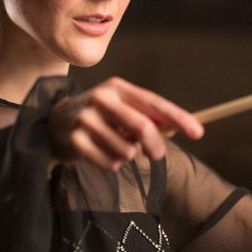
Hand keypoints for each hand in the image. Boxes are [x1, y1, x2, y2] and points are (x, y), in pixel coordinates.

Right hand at [47, 77, 203, 170]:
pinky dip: (112, 165)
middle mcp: (100, 98)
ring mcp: (85, 119)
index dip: (178, 118)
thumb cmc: (99, 116)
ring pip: (127, 151)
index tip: (198, 132)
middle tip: (156, 155)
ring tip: (115, 147)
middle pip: (142, 128)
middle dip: (156, 147)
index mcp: (117, 87)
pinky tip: (100, 153)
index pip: (154, 103)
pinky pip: (110, 164)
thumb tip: (179, 127)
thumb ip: (148, 116)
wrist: (52, 123)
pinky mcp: (75, 141)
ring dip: (128, 156)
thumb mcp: (121, 107)